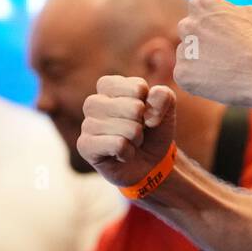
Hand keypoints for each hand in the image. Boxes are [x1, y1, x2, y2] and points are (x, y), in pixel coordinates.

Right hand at [78, 75, 175, 190]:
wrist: (148, 164)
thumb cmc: (152, 131)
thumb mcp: (166, 109)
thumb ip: (163, 96)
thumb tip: (148, 101)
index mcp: (109, 85)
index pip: (138, 88)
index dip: (150, 105)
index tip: (144, 113)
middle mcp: (93, 102)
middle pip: (135, 108)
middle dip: (144, 124)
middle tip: (137, 131)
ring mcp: (87, 124)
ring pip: (128, 128)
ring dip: (136, 139)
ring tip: (129, 142)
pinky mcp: (85, 145)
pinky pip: (118, 145)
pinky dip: (128, 153)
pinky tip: (121, 154)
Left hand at [174, 0, 251, 108]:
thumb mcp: (250, 12)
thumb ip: (228, 11)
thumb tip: (221, 14)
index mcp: (201, 5)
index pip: (198, 13)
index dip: (213, 27)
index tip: (227, 38)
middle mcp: (187, 25)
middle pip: (189, 34)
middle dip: (203, 43)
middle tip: (227, 57)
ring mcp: (184, 50)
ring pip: (187, 56)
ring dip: (200, 63)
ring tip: (227, 71)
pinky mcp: (183, 74)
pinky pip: (187, 77)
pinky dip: (199, 82)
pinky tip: (220, 83)